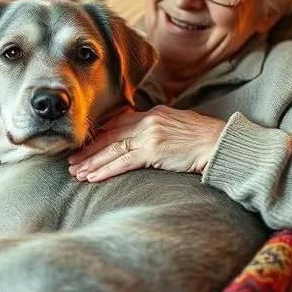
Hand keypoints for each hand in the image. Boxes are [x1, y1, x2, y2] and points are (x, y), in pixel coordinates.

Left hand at [67, 106, 225, 182]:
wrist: (220, 144)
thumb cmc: (204, 139)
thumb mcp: (178, 125)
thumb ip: (158, 129)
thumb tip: (144, 140)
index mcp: (152, 113)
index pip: (117, 123)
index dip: (98, 135)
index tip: (84, 145)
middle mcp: (148, 121)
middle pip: (109, 135)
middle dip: (88, 149)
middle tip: (71, 161)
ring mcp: (149, 135)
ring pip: (112, 149)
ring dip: (91, 162)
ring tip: (76, 172)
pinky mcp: (153, 150)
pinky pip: (123, 162)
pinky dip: (105, 170)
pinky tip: (92, 177)